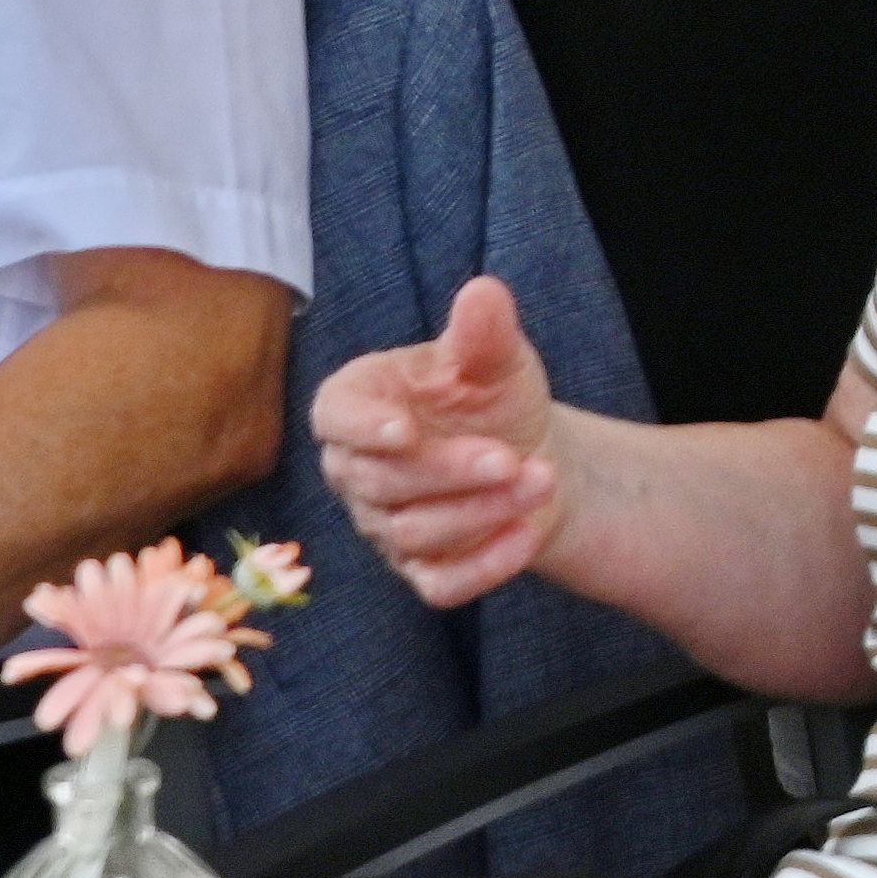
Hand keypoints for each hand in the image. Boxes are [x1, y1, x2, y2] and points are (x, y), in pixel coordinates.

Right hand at [315, 273, 568, 607]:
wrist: (529, 454)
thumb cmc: (492, 397)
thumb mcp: (496, 359)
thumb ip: (483, 333)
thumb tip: (483, 292)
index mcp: (361, 402)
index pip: (334, 416)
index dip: (362, 427)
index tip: (404, 429)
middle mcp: (358, 469)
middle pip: (380, 482)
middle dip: (451, 471)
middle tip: (511, 457)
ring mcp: (384, 526)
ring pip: (412, 533)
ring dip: (482, 509)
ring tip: (542, 478)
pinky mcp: (420, 571)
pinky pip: (440, 585)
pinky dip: (486, 564)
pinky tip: (528, 533)